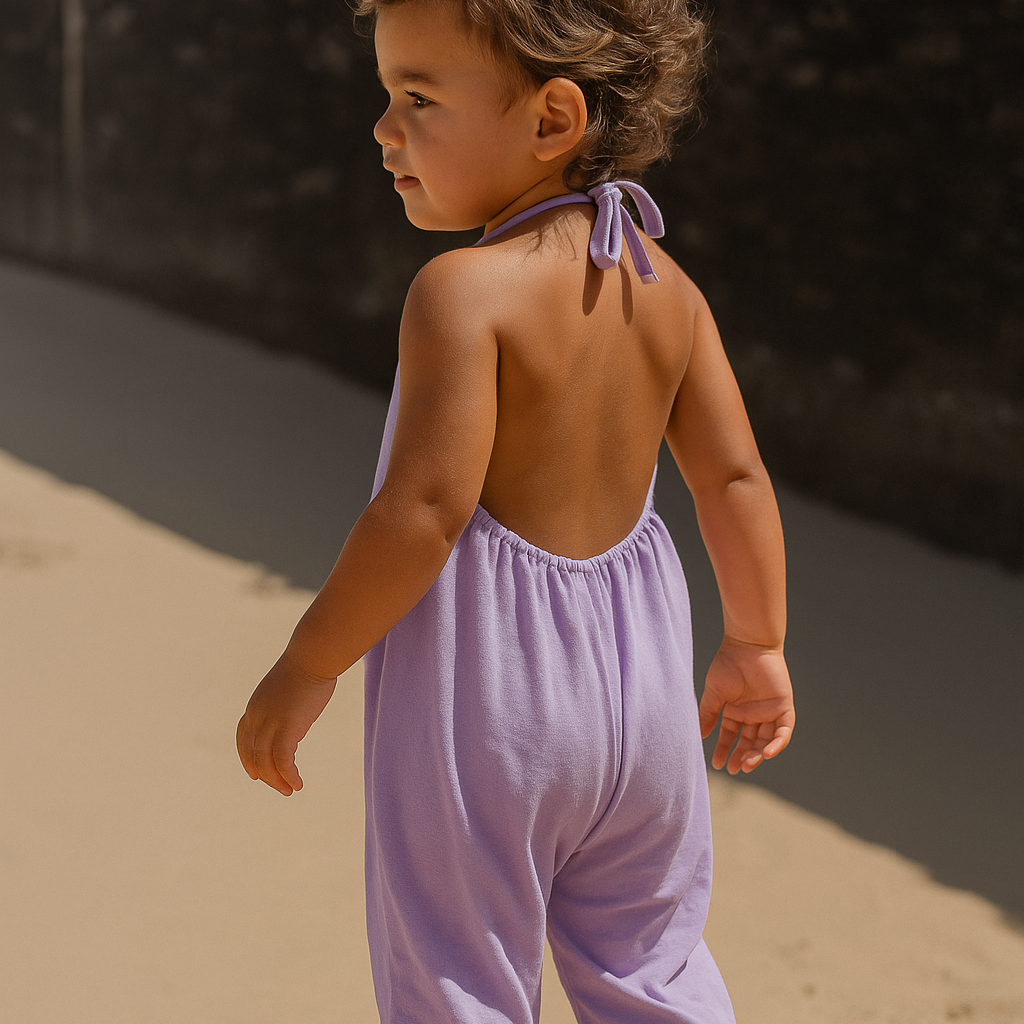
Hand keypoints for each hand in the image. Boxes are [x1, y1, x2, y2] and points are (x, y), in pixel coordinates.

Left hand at [236, 652, 337, 795]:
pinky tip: (298, 784)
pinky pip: (283, 760)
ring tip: (290, 790)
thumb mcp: (288, 687)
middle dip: (265, 774)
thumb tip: (295, 712)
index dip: (246, 758)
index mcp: (255, 706)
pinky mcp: (287, 728)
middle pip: (253, 754)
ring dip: (277, 780)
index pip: (243, 738)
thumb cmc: (309, 666)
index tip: (255, 774)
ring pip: (266, 761)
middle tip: (280, 788)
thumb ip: (285, 703)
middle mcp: (256, 716)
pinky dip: (289, 775)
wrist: (313, 657)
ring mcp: (270, 722)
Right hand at [699, 638, 794, 773]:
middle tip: (734, 769)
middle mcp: (753, 714)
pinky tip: (767, 754)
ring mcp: (769, 711)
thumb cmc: (728, 664)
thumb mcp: (714, 693)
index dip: (724, 750)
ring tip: (747, 765)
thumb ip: (709, 714)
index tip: (717, 764)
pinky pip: (784, 731)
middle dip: (742, 757)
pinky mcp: (783, 707)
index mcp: (736, 711)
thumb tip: (701, 736)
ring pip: (766, 740)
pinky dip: (778, 744)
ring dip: (758, 754)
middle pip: (749, 742)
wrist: (747, 645)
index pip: (731, 736)